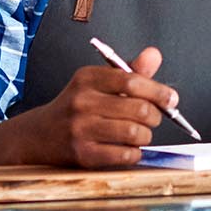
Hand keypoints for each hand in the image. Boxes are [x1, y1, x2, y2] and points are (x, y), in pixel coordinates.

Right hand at [30, 47, 176, 168]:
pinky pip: (125, 155)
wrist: (38, 135)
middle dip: (155, 116)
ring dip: (145, 136)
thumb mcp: (98, 82)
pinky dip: (135, 152)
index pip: (131, 80)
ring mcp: (81, 129)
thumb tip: (155, 55)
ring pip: (135, 133)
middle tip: (152, 118)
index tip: (172, 99)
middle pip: (138, 109)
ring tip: (140, 133)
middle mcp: (82, 101)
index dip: (158, 91)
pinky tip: (128, 148)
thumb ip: (130, 71)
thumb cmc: (76, 107)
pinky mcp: (83, 155)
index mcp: (88, 78)